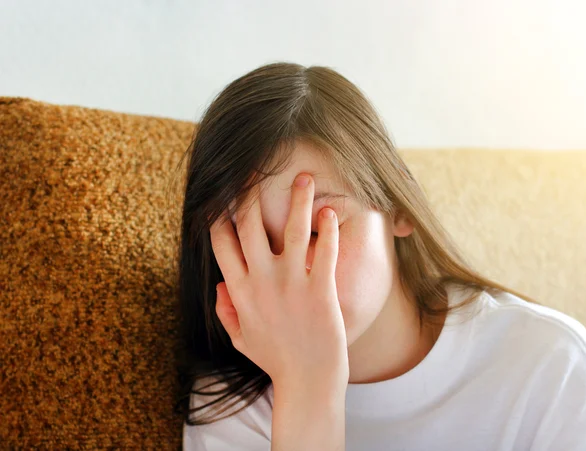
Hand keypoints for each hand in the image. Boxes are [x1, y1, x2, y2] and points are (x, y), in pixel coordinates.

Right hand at [209, 173, 348, 386]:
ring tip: (304, 176)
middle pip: (248, 226)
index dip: (220, 214)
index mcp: (239, 291)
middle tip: (257, 171)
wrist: (308, 381)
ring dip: (298, 199)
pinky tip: (329, 211)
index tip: (224, 194)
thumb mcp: (242, 338)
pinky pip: (323, 250)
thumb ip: (227, 311)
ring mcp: (291, 284)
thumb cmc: (276, 359)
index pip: (221, 242)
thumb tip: (219, 286)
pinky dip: (327, 228)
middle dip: (249, 194)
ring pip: (290, 229)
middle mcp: (261, 282)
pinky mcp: (320, 290)